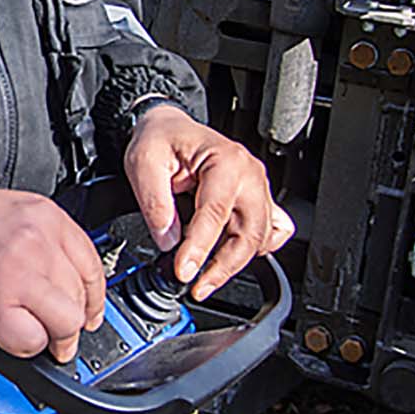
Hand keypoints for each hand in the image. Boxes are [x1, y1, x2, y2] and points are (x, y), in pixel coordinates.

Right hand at [0, 189, 104, 363]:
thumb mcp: (6, 210)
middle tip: (57, 332)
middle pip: (81, 297)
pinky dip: (26, 349)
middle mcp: (36, 242)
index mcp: (43, 216)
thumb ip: (40, 237)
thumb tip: (64, 274)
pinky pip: (33, 342)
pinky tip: (12, 339)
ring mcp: (18, 275)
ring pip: (67, 323)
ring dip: (56, 340)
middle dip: (72, 322)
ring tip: (41, 342)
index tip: (88, 312)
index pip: (92, 264)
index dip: (93, 297)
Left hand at [124, 104, 293, 300]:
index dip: (199, 249)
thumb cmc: (160, 139)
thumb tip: (168, 242)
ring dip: (235, 263)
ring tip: (205, 278)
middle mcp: (250, 174)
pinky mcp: (257, 199)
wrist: (169, 127)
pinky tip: (229, 256)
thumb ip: (155, 203)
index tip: (184, 272)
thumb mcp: (143, 163)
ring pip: (260, 238)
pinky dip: (255, 249)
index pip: (216, 214)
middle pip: (250, 232)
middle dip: (224, 266)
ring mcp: (258, 187)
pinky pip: (271, 231)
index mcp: (226, 160)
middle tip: (198, 286)